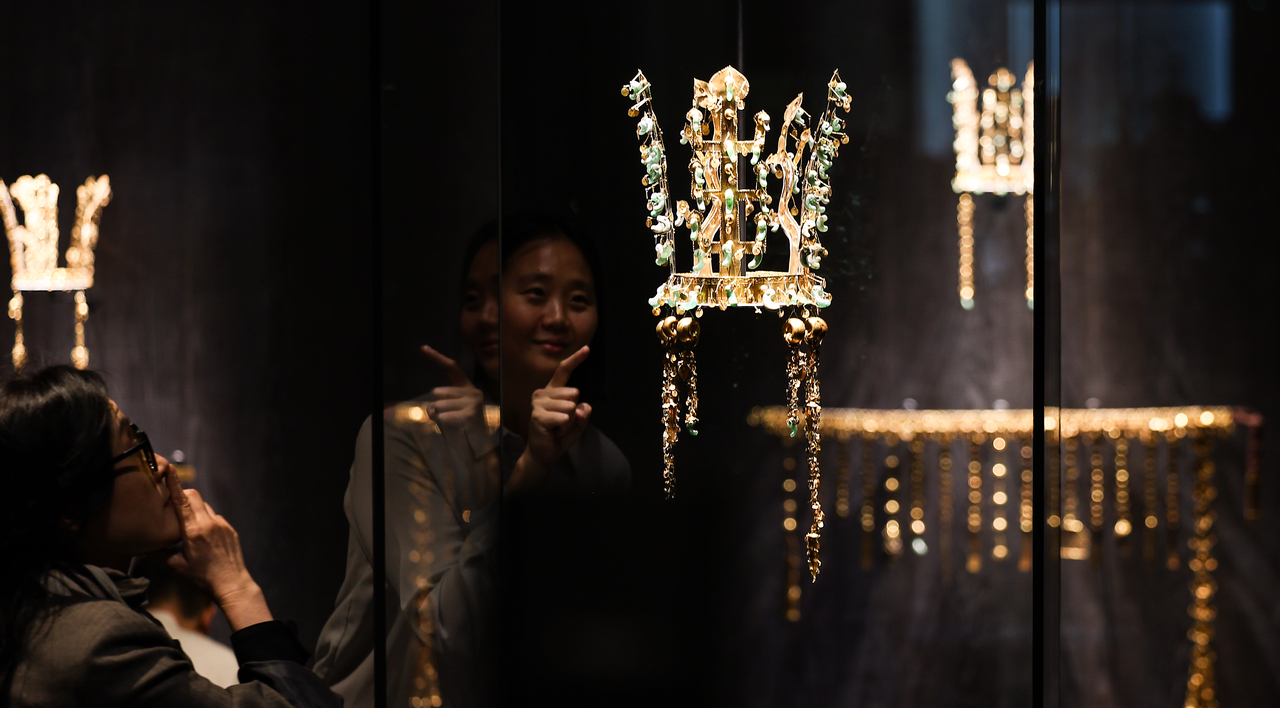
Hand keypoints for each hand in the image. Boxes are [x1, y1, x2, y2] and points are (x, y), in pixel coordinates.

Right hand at [153, 469, 271, 630]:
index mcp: (194, 530)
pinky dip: (205, 520)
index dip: (174, 484)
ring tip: (186, 527)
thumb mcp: (175, 568)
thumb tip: (141, 548)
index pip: (182, 500)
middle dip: (181, 496)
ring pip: (204, 507)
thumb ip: (157, 555)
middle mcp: (209, 523)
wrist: (232, 584)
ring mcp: (222, 524)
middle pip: (194, 496)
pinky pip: (214, 517)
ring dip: (193, 510)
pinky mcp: (229, 529)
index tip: (169, 469)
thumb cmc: (202, 578)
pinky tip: (201, 537)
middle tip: (171, 507)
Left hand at [422, 344, 499, 502]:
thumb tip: (430, 408)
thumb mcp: (451, 412)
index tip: (423, 348)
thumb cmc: (463, 430)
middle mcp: (473, 392)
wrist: (479, 449)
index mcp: (468, 388)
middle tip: (442, 417)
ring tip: (449, 424)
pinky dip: (442, 423)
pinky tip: (450, 428)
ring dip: (438, 417)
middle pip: (440, 392)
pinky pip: (444, 417)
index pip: (452, 368)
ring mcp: (473, 403)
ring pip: (439, 406)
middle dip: (435, 406)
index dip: (436, 357)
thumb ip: (439, 406)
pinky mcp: (470, 415)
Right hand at [510, 346, 591, 493]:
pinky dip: (564, 427)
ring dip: (569, 422)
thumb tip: (581, 407)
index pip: (564, 371)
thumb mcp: (578, 421)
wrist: (544, 454)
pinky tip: (554, 432)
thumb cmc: (560, 435)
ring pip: (571, 407)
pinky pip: (563, 418)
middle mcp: (543, 393)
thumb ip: (583, 411)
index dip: (575, 359)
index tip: (587, 348)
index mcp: (552, 391)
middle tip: (562, 423)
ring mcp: (538, 403)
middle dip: (575, 412)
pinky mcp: (537, 415)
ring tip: (557, 428)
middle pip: (574, 393)